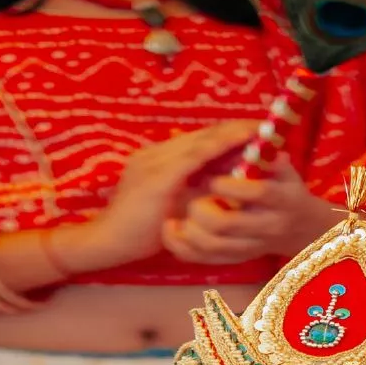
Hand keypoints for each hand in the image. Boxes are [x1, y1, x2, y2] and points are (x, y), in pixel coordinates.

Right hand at [61, 121, 256, 272]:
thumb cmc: (136, 231)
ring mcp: (154, 162)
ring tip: (254, 130)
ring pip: (199, 141)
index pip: (194, 141)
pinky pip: (192, 157)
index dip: (220, 134)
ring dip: (228, 134)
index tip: (247, 131)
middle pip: (199, 135)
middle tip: (259, 123)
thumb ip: (186, 194)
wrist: (106, 241)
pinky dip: (216, 148)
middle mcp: (154, 154)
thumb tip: (216, 190)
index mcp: (155, 159)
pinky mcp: (157, 178)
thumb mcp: (166, 207)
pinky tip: (235, 143)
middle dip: (230, 128)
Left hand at [162, 155, 338, 266]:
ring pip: (214, 245)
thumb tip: (259, 134)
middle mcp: (268, 226)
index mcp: (282, 199)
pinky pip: (206, 259)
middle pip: (228, 224)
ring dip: (189, 230)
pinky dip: (184, 247)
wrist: (301, 229)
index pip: (260, 193)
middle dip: (202, 209)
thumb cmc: (288, 190)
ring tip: (176, 217)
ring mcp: (251, 246)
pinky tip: (172, 231)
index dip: (233, 186)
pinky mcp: (237, 258)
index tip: (214, 179)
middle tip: (193, 198)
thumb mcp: (287, 171)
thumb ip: (272, 156)